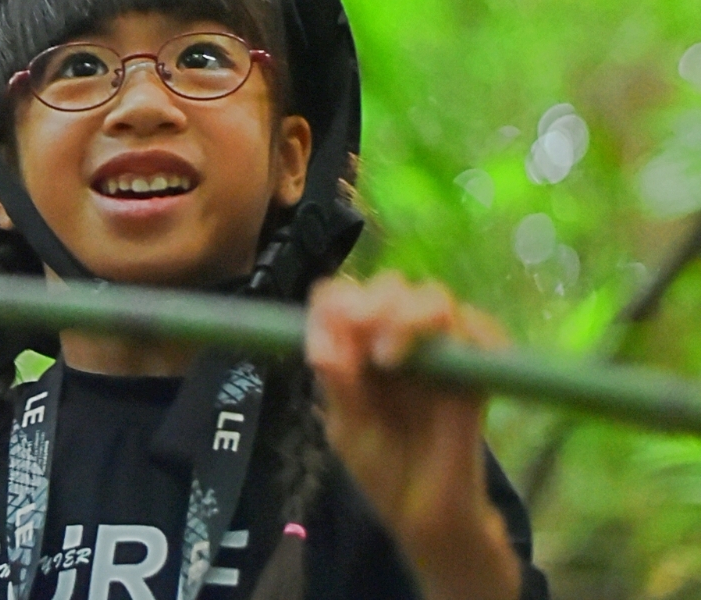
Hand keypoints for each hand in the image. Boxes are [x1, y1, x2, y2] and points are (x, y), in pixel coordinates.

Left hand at [305, 272, 520, 599]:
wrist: (430, 522)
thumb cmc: (384, 474)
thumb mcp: (348, 432)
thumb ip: (339, 387)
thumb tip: (323, 347)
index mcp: (359, 348)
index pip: (343, 299)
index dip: (336, 302)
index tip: (331, 329)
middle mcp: (398, 340)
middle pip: (390, 286)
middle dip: (372, 302)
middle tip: (360, 336)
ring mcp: (441, 352)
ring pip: (434, 297)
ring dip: (407, 314)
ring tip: (387, 357)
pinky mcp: (480, 373)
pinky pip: (485, 331)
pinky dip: (465, 332)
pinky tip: (439, 360)